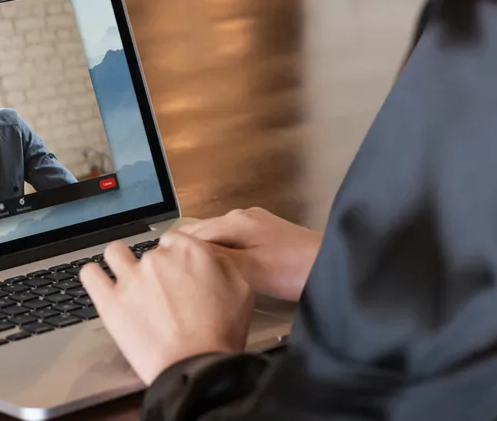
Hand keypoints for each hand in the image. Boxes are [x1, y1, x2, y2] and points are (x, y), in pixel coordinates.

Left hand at [80, 232, 252, 384]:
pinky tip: (100, 283)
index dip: (176, 257)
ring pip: (115, 253)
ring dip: (121, 262)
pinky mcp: (110, 301)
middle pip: (149, 252)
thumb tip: (208, 256)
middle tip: (161, 293)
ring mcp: (131, 278)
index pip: (174, 240)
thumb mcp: (241, 290)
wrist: (197, 368)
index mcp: (190, 251)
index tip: (177, 273)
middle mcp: (158, 259)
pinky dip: (93, 275)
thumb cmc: (220, 335)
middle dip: (155, 268)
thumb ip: (222, 264)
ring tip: (128, 280)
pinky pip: (90, 274)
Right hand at [178, 207, 321, 302]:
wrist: (332, 267)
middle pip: (205, 234)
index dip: (176, 252)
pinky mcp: (268, 236)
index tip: (163, 271)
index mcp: (235, 221)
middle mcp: (243, 216)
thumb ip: (215, 260)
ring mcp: (257, 224)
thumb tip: (185, 256)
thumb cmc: (294, 270)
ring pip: (220, 239)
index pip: (192, 233)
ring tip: (196, 279)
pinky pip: (235, 244)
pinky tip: (224, 274)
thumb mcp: (248, 270)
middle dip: (190, 254)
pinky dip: (225, 257)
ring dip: (208, 257)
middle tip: (175, 279)